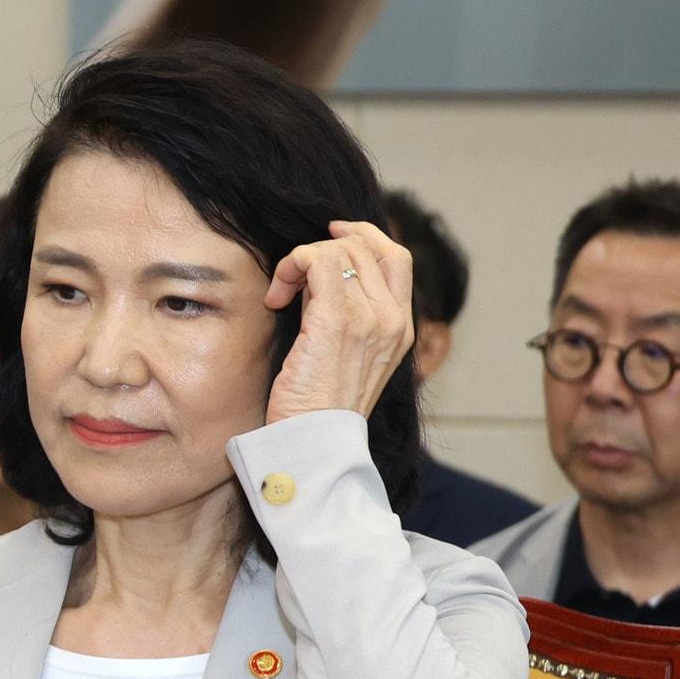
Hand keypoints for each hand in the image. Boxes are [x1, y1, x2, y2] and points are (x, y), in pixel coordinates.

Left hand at [263, 220, 413, 421]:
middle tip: (294, 281)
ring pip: (338, 249)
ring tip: (283, 295)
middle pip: (365, 246)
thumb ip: (348, 317)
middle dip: (322, 250)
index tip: (331, 235)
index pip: (396, 257)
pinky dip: (291, 265)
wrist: (315, 443)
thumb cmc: (320, 409)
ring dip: (301, 261)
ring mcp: (368, 318)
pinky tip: (277, 296)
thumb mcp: (349, 359)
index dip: (363, 235)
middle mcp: (392, 319)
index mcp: (402, 329)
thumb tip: (319, 278)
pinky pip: (317, 260)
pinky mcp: (335, 319)